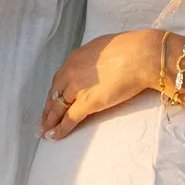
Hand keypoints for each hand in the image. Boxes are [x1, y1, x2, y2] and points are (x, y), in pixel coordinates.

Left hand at [41, 32, 163, 137]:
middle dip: (48, 109)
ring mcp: (77, 88)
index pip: (59, 79)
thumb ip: (94, 59)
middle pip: (54, 94)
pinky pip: (69, 119)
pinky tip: (54, 136)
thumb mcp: (104, 48)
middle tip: (42, 120)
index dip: (54, 92)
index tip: (51, 100)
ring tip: (45, 131)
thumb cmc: (131, 49)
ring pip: (58, 108)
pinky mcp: (86, 103)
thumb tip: (97, 65)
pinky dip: (60, 129)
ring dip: (50, 121)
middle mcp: (71, 72)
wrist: (141, 56)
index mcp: (75, 58)